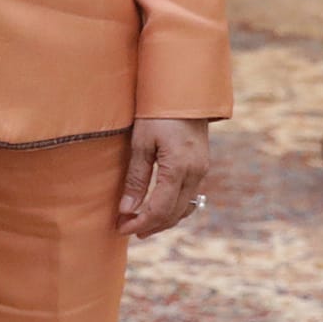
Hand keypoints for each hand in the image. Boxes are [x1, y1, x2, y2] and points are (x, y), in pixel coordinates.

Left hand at [117, 116, 208, 237]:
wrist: (184, 92)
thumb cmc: (158, 113)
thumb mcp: (141, 143)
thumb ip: (136, 178)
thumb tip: (127, 210)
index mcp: (179, 168)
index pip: (160, 209)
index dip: (141, 222)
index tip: (121, 228)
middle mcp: (195, 173)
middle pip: (174, 213)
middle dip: (150, 225)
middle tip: (127, 229)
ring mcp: (201, 170)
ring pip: (184, 208)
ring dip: (162, 220)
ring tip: (140, 224)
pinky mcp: (201, 166)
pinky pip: (189, 197)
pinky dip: (173, 208)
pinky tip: (158, 209)